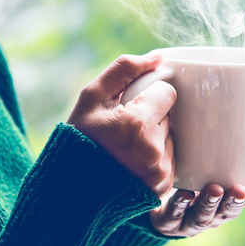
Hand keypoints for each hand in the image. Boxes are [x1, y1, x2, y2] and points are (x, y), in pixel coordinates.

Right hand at [67, 54, 176, 196]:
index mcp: (137, 124)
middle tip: (124, 130)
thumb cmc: (79, 139)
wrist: (73, 187)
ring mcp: (160, 171)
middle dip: (150, 118)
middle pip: (169, 116)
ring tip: (127, 148)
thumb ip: (124, 70)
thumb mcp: (91, 98)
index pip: (167, 93)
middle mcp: (153, 150)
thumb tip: (158, 58)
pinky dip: (156, 157)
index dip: (149, 96)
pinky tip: (133, 162)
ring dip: (155, 137)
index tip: (132, 106)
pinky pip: (170, 158)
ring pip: (171, 137)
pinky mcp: (164, 185)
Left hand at [150, 159, 244, 236]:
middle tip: (240, 191)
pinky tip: (184, 194)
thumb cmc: (193, 183)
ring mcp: (187, 220)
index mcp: (223, 206)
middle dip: (233, 204)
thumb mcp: (220, 175)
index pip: (242, 206)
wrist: (153, 198)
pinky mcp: (166, 220)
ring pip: (200, 216)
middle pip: (223, 214)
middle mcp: (208, 217)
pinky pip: (173, 214)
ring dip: (209, 203)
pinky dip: (179, 205)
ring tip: (214, 190)